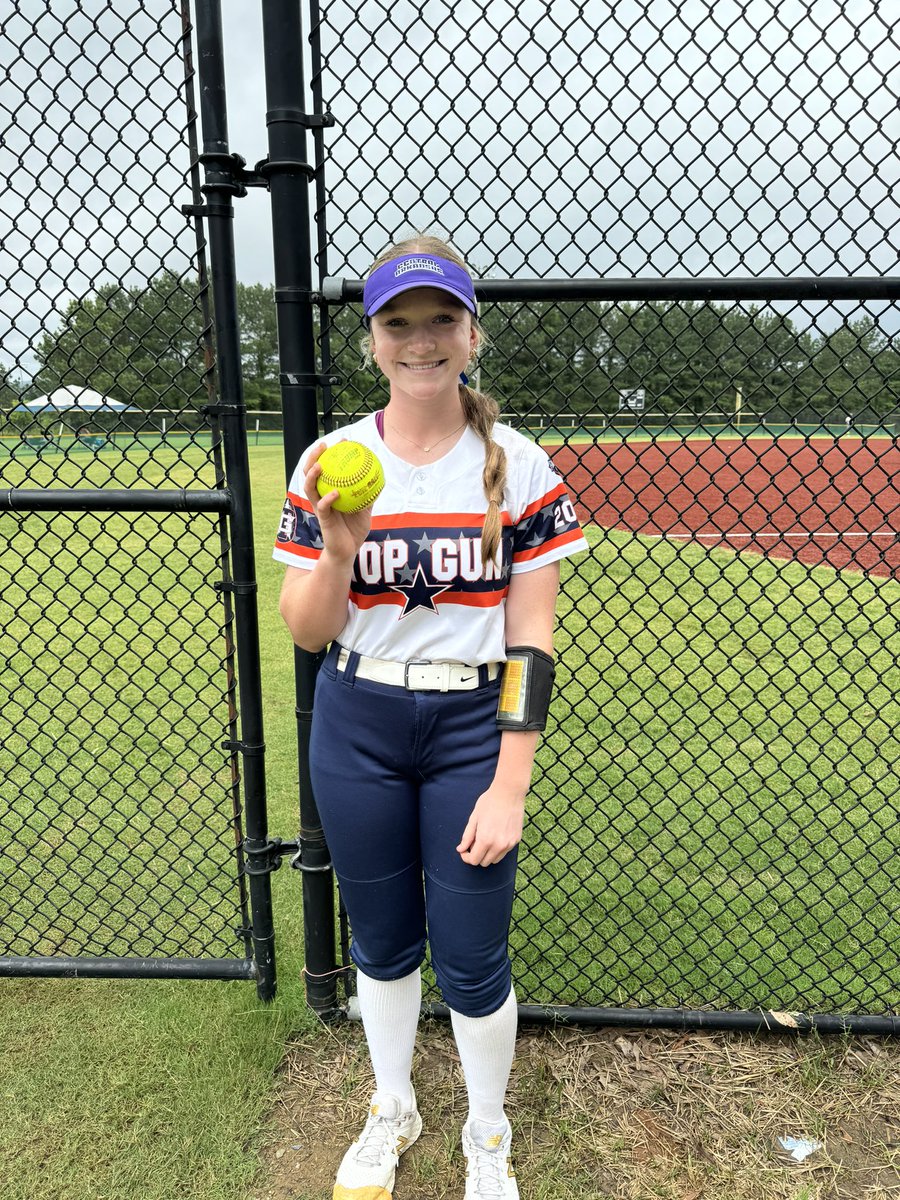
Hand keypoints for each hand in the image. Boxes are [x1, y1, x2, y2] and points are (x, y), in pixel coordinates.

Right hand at [303, 441, 372, 563]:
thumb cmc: (354, 530)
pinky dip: (328, 499)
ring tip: (320, 464)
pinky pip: (322, 507)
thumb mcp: (365, 510)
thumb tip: (380, 479)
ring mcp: (320, 508)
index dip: (332, 454)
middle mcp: (321, 497)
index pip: (327, 469)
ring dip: (313, 475)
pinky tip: (336, 493)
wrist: (348, 551)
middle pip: (311, 473)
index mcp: (329, 492)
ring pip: (310, 488)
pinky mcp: (322, 520)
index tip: (343, 441)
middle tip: (323, 445)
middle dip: (313, 457)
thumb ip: (369, 495)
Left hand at [456, 782, 525, 867]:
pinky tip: (496, 835)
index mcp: (485, 839)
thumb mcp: (474, 818)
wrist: (509, 792)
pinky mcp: (516, 840)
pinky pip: (504, 852)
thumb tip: (461, 849)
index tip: (464, 851)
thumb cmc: (489, 802)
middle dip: (476, 855)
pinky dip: (498, 849)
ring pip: (495, 860)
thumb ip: (467, 836)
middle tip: (474, 843)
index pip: (474, 860)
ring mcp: (509, 844)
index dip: (466, 857)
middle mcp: (498, 845)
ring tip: (485, 839)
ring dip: (488, 854)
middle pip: (484, 862)